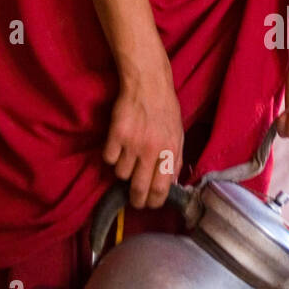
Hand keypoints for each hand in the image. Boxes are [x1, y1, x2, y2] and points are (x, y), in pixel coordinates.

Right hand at [102, 51, 183, 208]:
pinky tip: (118, 146)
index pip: (161, 188)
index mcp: (170, 152)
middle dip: (136, 199)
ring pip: (121, 174)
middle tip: (134, 200)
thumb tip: (171, 184)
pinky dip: (112, 156)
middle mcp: (151, 150)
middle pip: (138, 188)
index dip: (154, 201)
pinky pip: (109, 158)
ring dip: (123, 171)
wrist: (148, 84)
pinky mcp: (116, 135)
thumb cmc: (166, 110)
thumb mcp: (178, 135)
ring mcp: (132, 143)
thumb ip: (176, 160)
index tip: (150, 204)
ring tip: (128, 159)